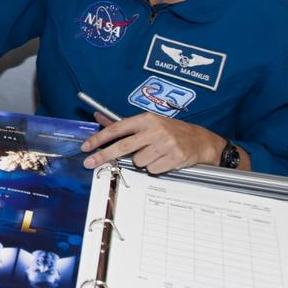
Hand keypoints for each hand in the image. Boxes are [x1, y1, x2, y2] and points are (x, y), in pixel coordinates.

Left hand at [80, 113, 227, 174]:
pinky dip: (154, 168)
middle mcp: (155, 130)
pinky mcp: (174, 157)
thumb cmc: (170, 131)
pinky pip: (152, 170)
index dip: (100, 138)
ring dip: (141, 162)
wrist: (200, 141)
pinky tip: (163, 160)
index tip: (86, 147)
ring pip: (138, 161)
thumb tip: (98, 117)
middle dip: (103, 156)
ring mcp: (165, 144)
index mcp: (146, 119)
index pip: (117, 128)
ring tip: (154, 154)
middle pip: (123, 147)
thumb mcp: (148, 123)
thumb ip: (122, 123)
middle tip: (89, 163)